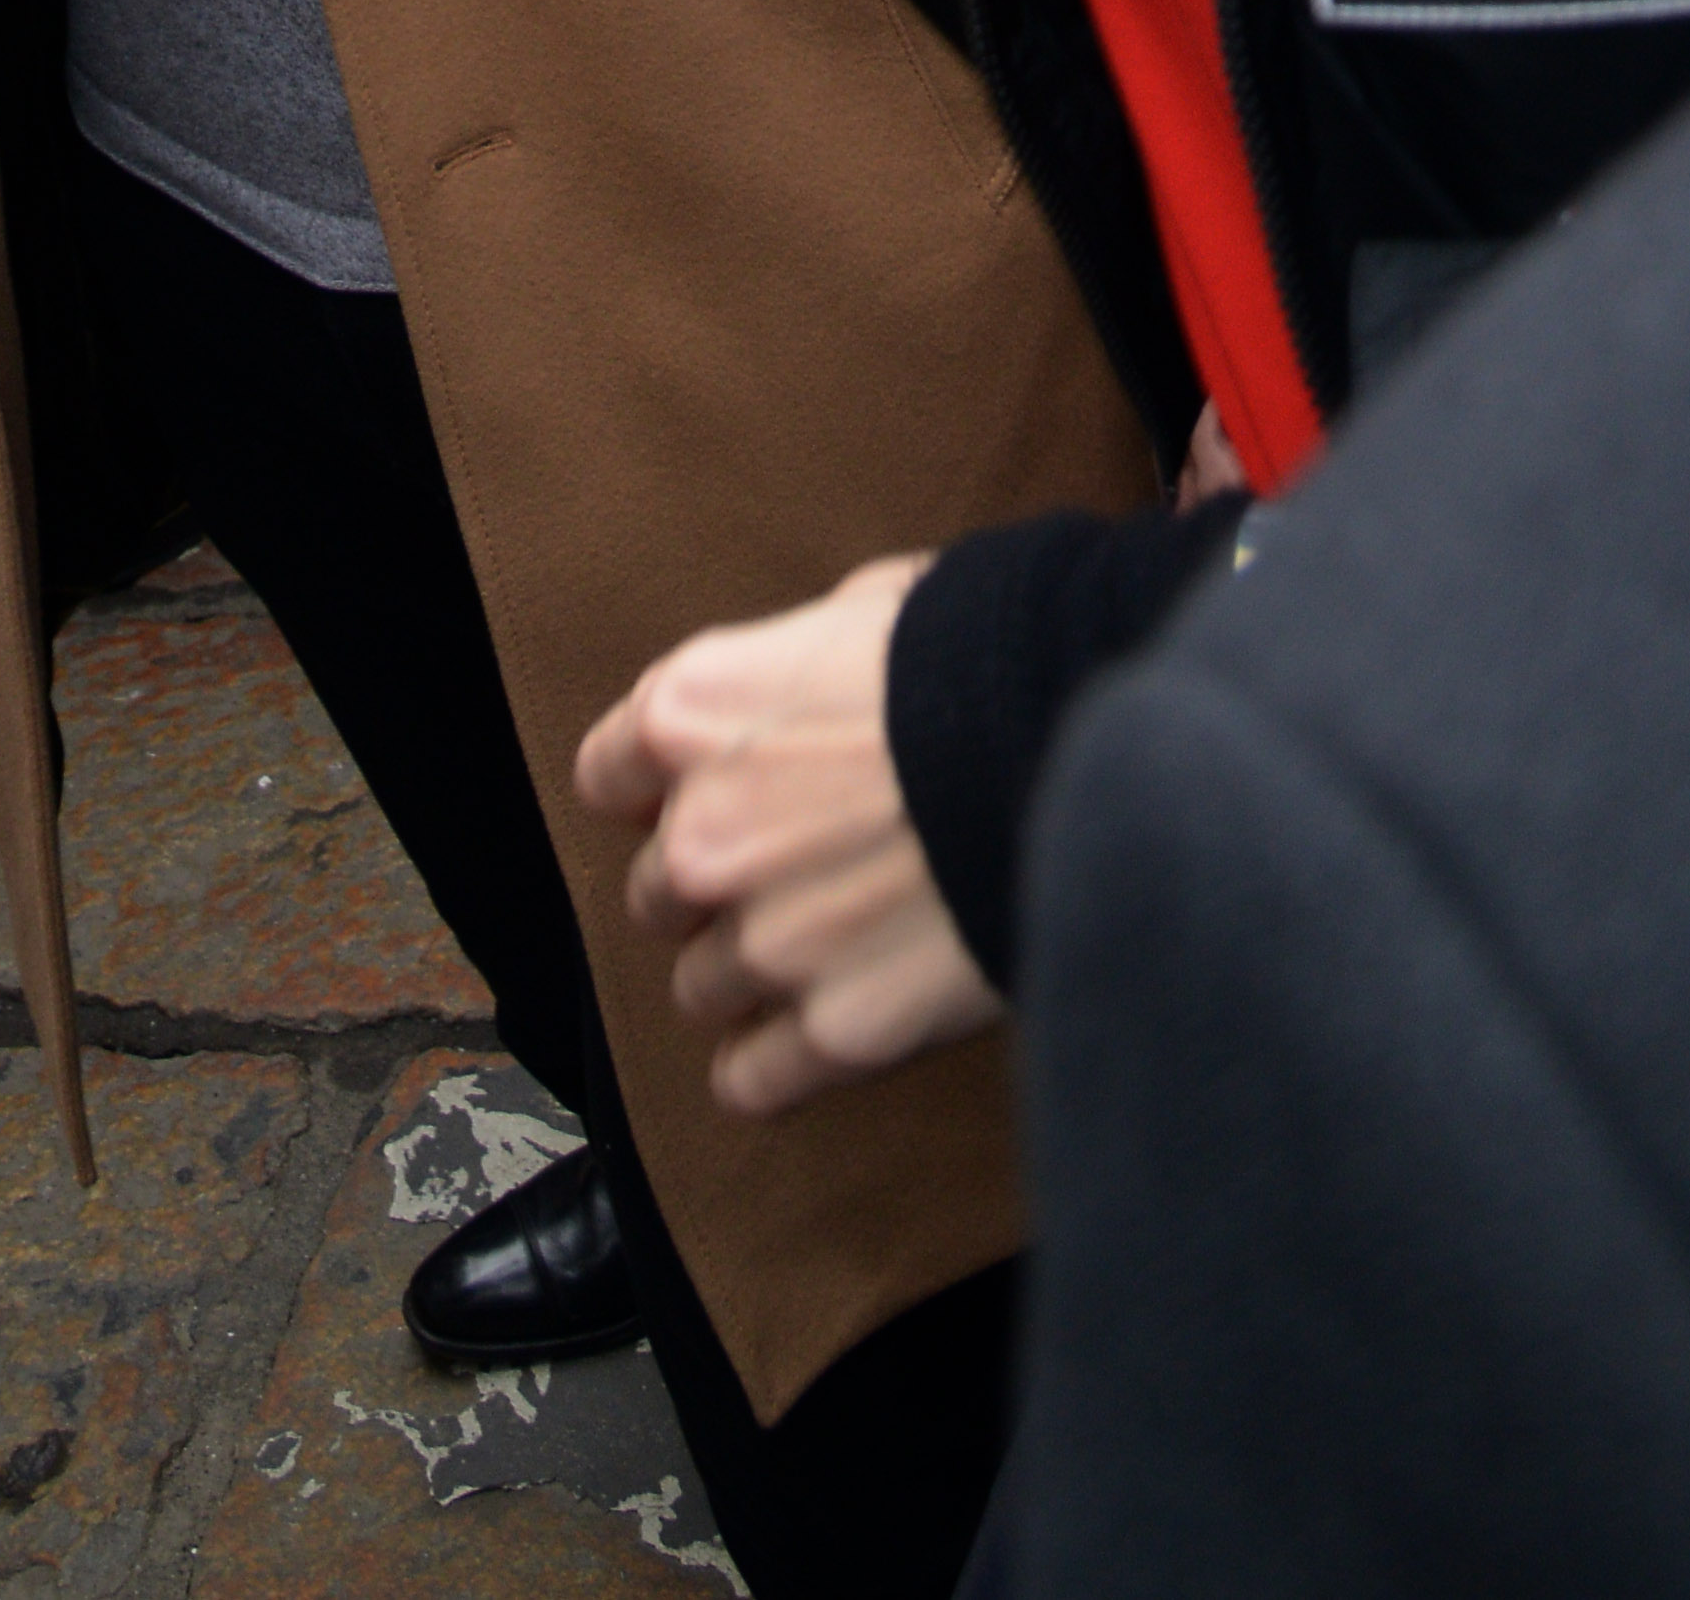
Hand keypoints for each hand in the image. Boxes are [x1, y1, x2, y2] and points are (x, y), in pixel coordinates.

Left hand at [575, 557, 992, 1120]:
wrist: (1082, 748)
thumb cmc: (982, 657)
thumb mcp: (864, 609)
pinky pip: (750, 1079)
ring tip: (823, 949)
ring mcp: (765, 940)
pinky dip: (773, 1067)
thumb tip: (795, 681)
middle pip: (657, 889)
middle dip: (714, 883)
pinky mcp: (833, 1030)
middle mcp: (701, 833)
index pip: (607, 775)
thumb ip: (790, 663)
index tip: (703, 795)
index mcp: (690, 715)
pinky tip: (811, 1038)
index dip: (660, 788)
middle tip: (791, 869)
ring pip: (700, 987)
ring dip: (749, 974)